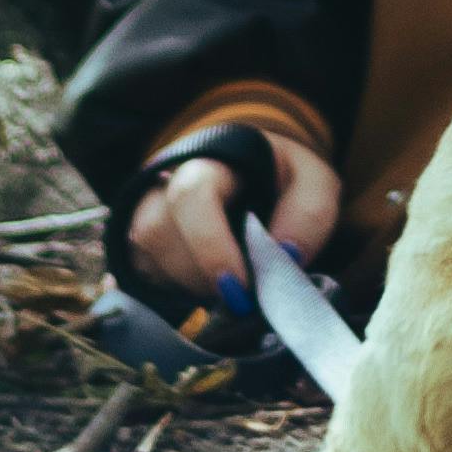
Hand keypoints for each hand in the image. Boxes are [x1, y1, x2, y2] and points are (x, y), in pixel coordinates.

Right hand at [124, 131, 345, 309]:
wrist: (255, 177)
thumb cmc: (282, 180)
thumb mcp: (313, 183)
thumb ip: (309, 213)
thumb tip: (286, 255)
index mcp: (213, 157)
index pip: (192, 194)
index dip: (210, 246)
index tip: (240, 289)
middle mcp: (165, 180)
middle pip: (159, 233)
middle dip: (203, 275)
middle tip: (243, 294)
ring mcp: (145, 212)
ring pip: (150, 261)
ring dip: (194, 286)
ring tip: (232, 281)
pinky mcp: (138, 245)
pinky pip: (145, 279)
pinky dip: (180, 292)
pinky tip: (208, 282)